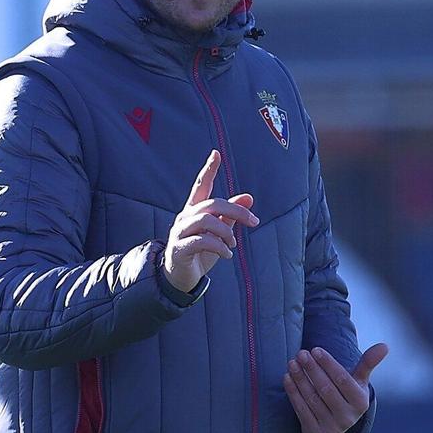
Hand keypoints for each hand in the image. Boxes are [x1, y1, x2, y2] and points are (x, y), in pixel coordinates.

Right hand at [163, 151, 257, 293]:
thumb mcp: (220, 233)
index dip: (208, 170)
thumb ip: (231, 215)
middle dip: (237, 210)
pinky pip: (202, 241)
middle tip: (253, 222)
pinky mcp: (179, 248)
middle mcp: (185, 218)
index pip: (200, 187)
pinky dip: (219, 247)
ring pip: (206, 220)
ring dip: (226, 232)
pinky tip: (227, 254)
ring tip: (233, 244)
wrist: (181, 278)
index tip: (216, 154)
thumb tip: (249, 196)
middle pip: (212, 204)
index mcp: (194, 211)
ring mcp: (180, 232)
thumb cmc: (200, 253)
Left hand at [285, 344, 388, 432]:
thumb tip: (384, 346)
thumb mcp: (359, 382)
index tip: (315, 350)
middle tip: (301, 353)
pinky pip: (301, 409)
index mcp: (360, 402)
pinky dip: (293, 392)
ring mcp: (330, 426)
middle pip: (326, 389)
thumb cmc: (348, 396)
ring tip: (292, 363)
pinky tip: (287, 377)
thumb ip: (368, 364)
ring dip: (300, 379)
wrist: (338, 425)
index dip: (328, 364)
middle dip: (312, 369)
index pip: (342, 380)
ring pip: (312, 398)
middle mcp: (347, 417)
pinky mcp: (314, 432)